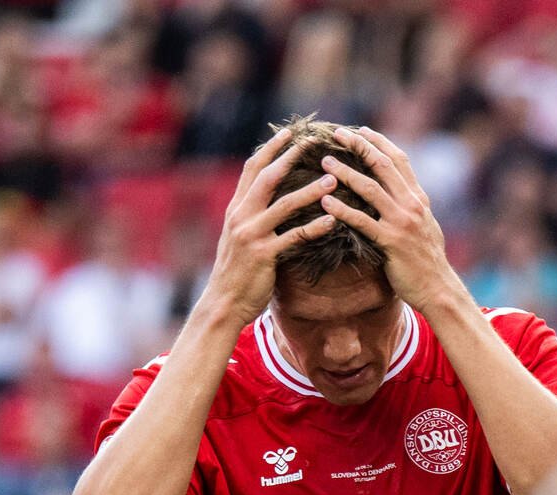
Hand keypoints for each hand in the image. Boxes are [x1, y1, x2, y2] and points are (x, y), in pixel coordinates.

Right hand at [199, 127, 341, 329]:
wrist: (223, 302)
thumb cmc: (237, 271)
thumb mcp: (238, 236)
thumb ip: (252, 216)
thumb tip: (269, 198)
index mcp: (236, 208)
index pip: (253, 168)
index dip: (271, 148)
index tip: (290, 131)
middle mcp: (241, 216)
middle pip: (267, 177)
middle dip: (290, 156)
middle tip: (313, 142)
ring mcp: (251, 235)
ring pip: (284, 205)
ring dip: (310, 190)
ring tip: (333, 178)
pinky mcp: (263, 255)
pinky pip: (293, 237)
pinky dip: (314, 228)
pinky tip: (332, 221)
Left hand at [319, 126, 465, 313]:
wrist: (438, 288)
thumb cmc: (427, 261)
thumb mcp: (425, 226)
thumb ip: (413, 207)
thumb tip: (400, 193)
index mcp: (419, 199)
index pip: (399, 159)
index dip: (378, 142)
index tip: (360, 130)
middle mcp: (412, 205)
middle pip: (383, 165)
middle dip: (359, 146)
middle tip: (337, 134)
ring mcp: (402, 222)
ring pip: (370, 189)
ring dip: (345, 173)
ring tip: (325, 162)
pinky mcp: (391, 242)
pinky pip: (362, 221)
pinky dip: (342, 209)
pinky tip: (325, 201)